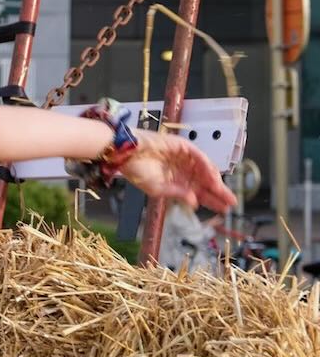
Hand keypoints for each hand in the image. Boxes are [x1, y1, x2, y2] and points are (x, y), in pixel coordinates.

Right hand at [120, 130, 237, 211]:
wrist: (126, 152)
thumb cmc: (136, 170)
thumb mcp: (156, 189)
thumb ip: (177, 194)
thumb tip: (194, 203)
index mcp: (176, 182)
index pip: (199, 193)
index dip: (212, 201)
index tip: (224, 209)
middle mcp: (183, 171)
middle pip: (206, 183)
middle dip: (219, 193)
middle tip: (231, 202)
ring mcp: (184, 158)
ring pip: (206, 170)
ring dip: (214, 181)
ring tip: (222, 191)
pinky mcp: (183, 146)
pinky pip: (199, 157)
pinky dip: (207, 166)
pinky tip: (212, 176)